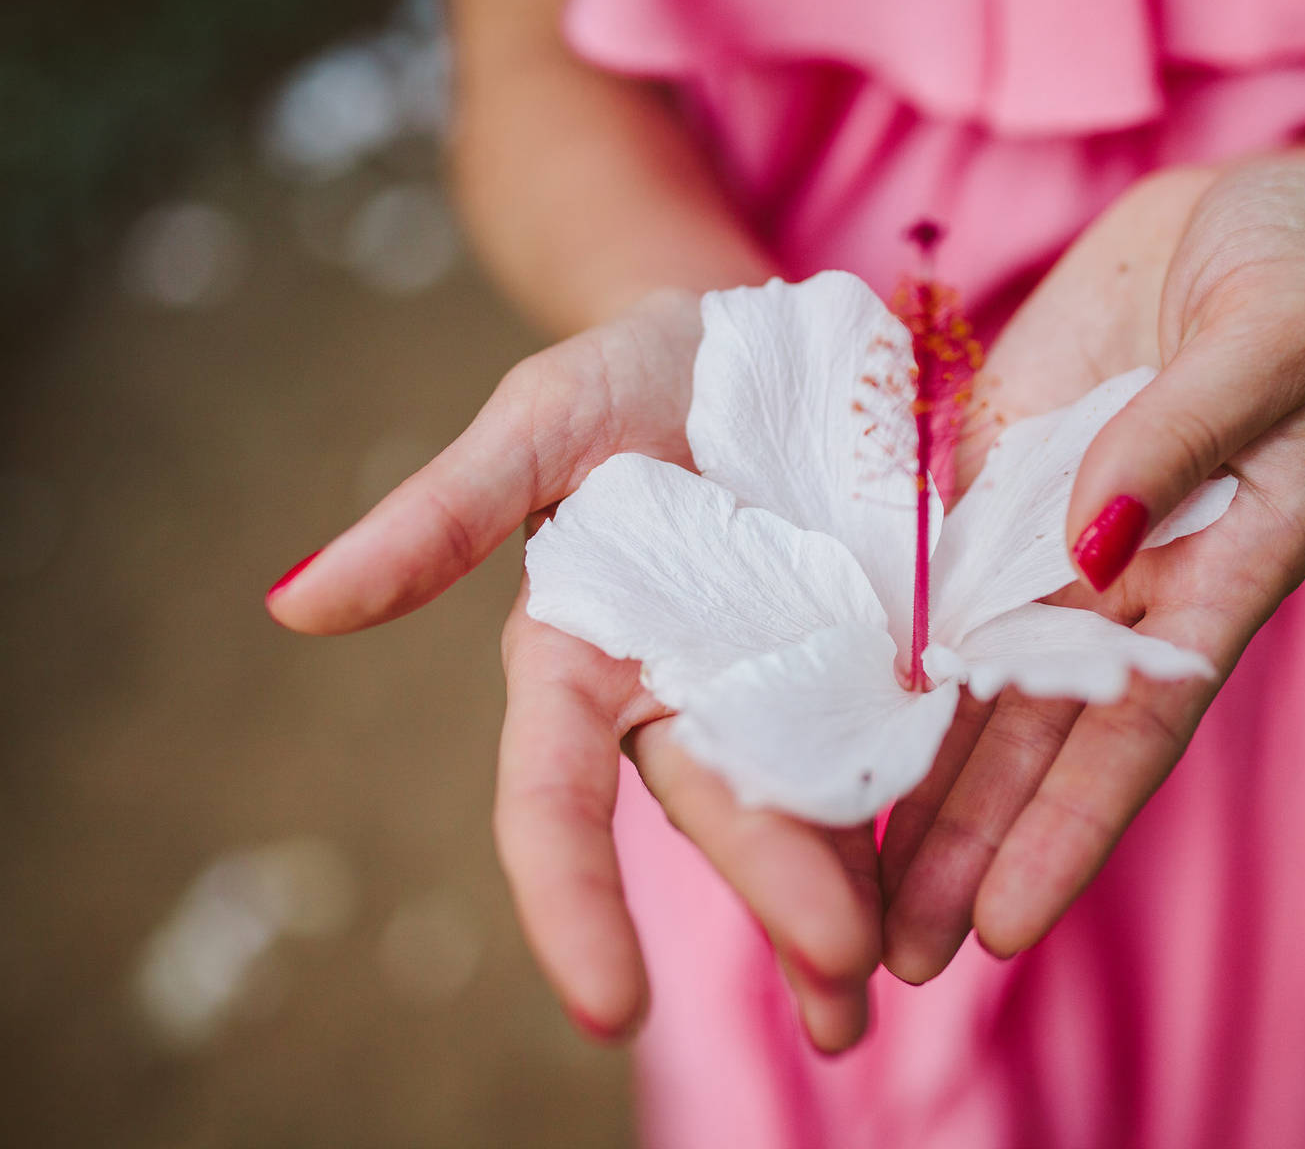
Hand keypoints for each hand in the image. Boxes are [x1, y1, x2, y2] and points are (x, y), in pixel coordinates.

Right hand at [266, 290, 881, 1051]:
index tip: (612, 1009)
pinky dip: (930, 806)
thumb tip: (293, 606)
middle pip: (716, 807)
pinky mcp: (879, 651)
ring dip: (852, 899)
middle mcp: (682, 689)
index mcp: (582, 655)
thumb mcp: (539, 417)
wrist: (765, 338)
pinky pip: (904, 736)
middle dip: (771, 893)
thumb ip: (443, 512)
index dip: (573, 901)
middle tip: (834, 990)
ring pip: (813, 801)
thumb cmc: (631, 372)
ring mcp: (787, 677)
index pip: (554, 798)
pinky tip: (966, 876)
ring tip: (884, 993)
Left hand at [880, 158, 1304, 979]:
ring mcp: (1054, 538)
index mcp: (1221, 566)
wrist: (1250, 212)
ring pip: (972, 681)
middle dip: (970, 845)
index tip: (1006, 924)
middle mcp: (1127, 578)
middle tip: (895, 964)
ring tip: (848, 892)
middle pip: (1039, 734)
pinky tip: (824, 727)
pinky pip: (929, 583)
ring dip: (916, 785)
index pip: (1141, 720)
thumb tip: (1086, 542)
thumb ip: (1191, 428)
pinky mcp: (994, 487)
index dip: (1074, 824)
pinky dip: (884, 660)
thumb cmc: (1301, 263)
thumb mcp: (1274, 325)